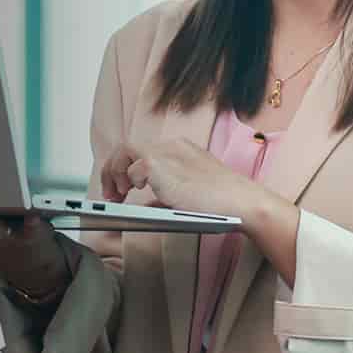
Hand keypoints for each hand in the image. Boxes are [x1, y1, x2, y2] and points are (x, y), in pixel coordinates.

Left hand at [97, 137, 259, 219]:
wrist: (240, 203)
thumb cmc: (223, 203)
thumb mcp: (189, 194)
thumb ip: (167, 194)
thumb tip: (145, 207)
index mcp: (180, 150)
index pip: (142, 150)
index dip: (127, 167)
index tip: (122, 188)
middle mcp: (172, 146)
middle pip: (128, 147)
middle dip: (114, 169)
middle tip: (111, 193)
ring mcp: (166, 153)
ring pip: (125, 151)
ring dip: (115, 172)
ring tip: (116, 193)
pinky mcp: (160, 165)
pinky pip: (133, 168)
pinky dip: (129, 180)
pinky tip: (133, 192)